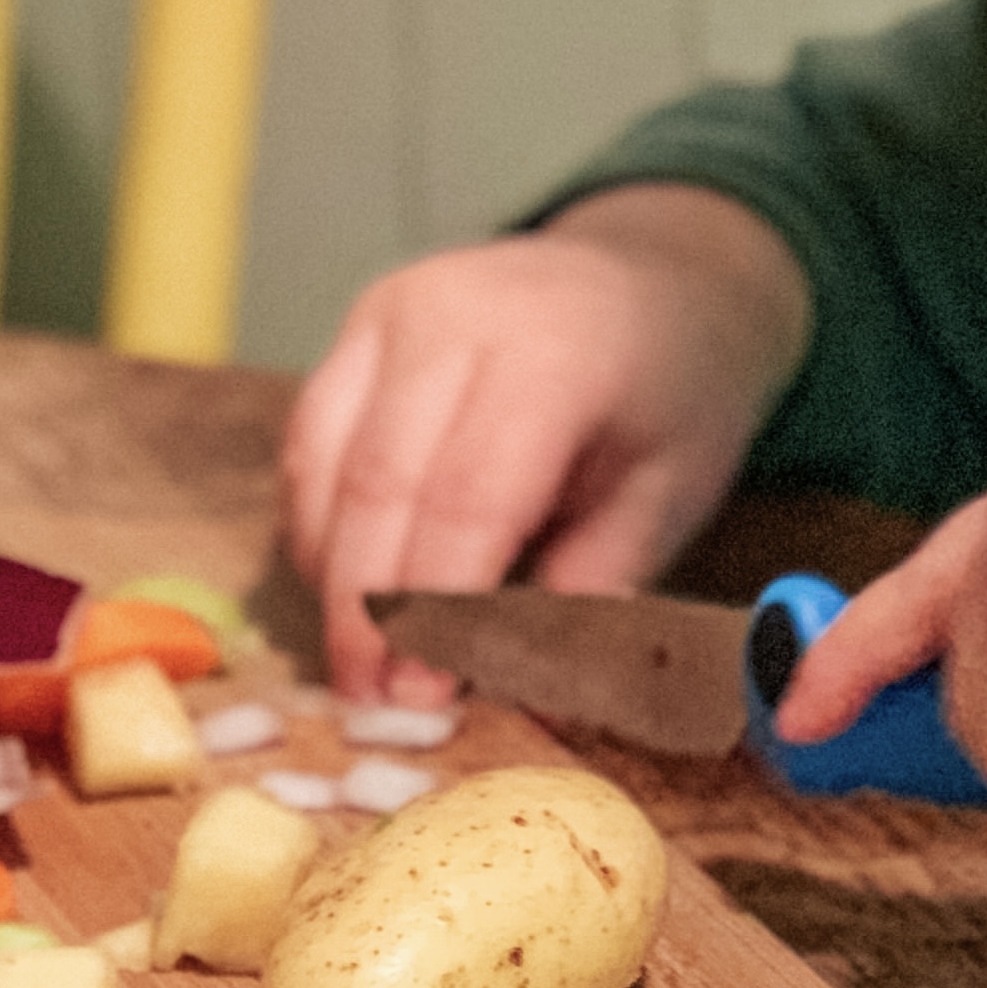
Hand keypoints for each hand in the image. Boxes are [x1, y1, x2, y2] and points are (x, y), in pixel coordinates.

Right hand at [283, 185, 808, 699]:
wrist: (661, 281)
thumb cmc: (676, 399)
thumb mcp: (666, 501)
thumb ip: (589, 594)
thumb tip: (523, 701)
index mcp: (554, 353)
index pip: (465, 501)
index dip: (434, 612)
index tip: (423, 698)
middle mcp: (456, 314)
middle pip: (377, 486)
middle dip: (367, 613)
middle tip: (377, 705)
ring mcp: (393, 310)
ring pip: (323, 467)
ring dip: (333, 580)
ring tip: (363, 669)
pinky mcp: (358, 328)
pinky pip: (311, 443)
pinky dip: (323, 528)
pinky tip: (355, 595)